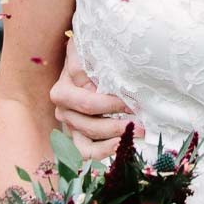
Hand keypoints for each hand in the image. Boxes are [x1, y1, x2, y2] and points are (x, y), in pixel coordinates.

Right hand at [50, 39, 131, 159]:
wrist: (84, 60)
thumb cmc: (88, 55)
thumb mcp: (84, 51)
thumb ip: (84, 63)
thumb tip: (95, 85)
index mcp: (62, 92)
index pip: (88, 103)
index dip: (112, 104)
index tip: (133, 103)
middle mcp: (63, 111)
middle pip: (89, 125)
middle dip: (117, 126)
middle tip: (141, 124)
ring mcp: (70, 126)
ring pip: (86, 145)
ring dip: (112, 144)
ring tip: (135, 136)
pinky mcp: (78, 137)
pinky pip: (87, 153)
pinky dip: (103, 153)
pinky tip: (122, 148)